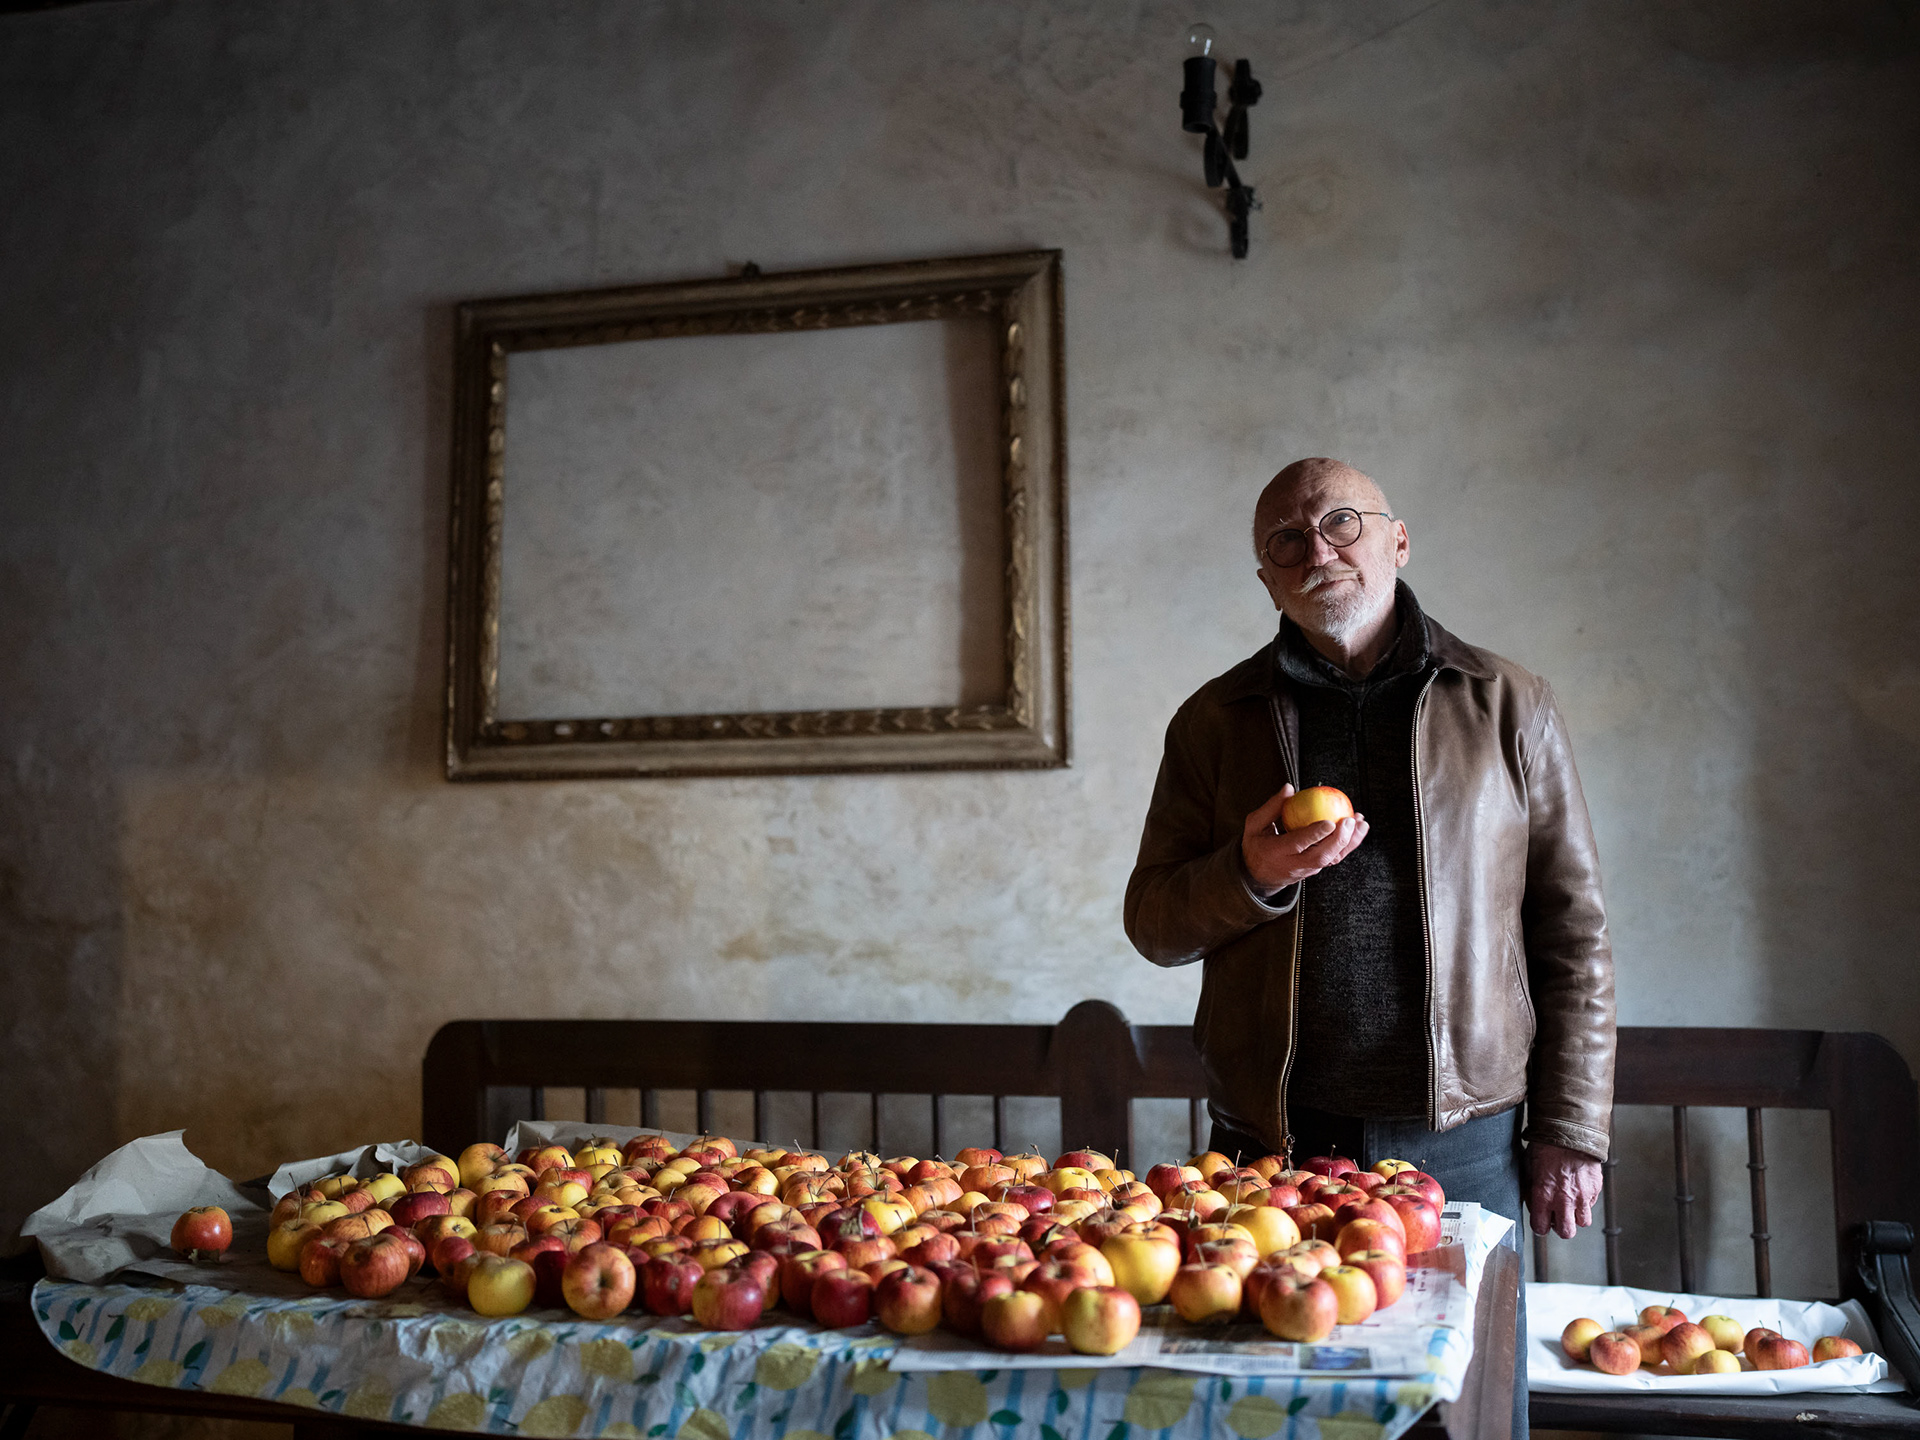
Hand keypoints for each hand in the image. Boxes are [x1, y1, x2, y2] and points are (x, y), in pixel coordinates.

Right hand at [1241, 784, 1368, 892]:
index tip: (1329, 821)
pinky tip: (1357, 829)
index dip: (1314, 834)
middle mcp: (1293, 864)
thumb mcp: (1255, 825)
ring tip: (1361, 824)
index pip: (1297, 844)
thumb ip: (1271, 807)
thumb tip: (1290, 787)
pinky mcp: (1316, 869)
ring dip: (1349, 843)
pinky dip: (1349, 845)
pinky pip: (1335, 858)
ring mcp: (1307, 870)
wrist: (1258, 875)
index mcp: (1275, 852)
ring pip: (1332, 859)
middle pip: (1320, 856)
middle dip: (1338, 840)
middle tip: (1349, 820)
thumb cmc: (1257, 844)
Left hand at [1528, 1141, 1602, 1238]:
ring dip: (1577, 1216)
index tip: (1542, 1222)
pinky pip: (1591, 1204)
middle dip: (1562, 1228)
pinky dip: (1586, 1201)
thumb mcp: (1529, 1167)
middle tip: (1559, 1217)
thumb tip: (1532, 1202)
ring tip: (1571, 1204)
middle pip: (1567, 1232)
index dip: (1541, 1226)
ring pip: (1583, 1222)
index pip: (1541, 1227)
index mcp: (1543, 1195)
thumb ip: (1531, 1189)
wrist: (1569, 1132)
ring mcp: (1582, 1196)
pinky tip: (1579, 1188)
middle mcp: (1564, 1199)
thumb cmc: (1546, 1146)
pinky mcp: (1595, 1189)